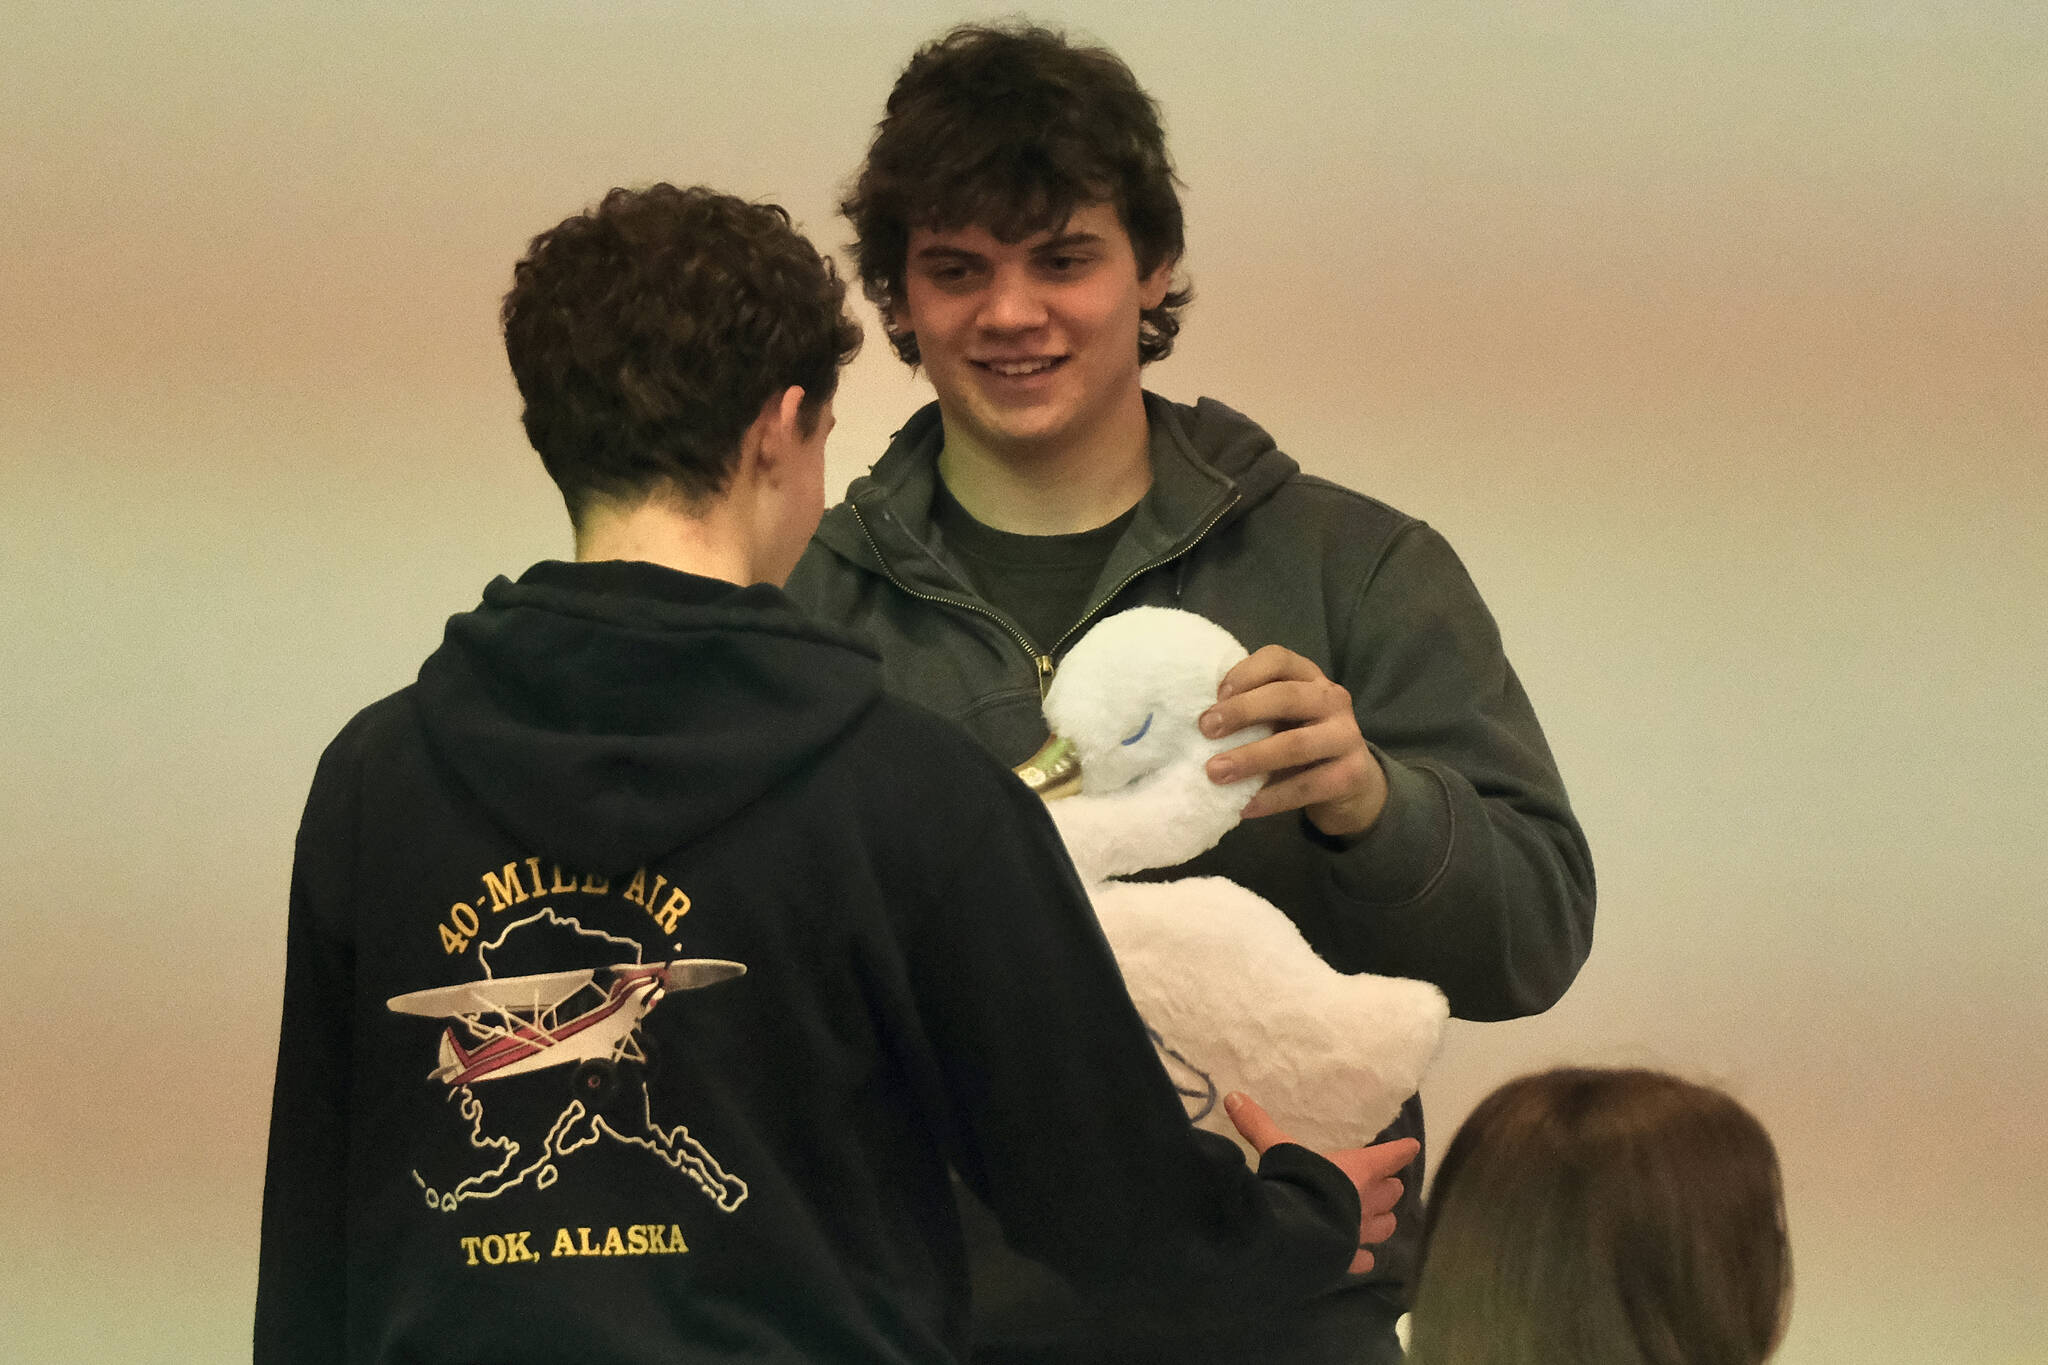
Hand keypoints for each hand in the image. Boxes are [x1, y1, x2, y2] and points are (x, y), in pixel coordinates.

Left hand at [1199, 646, 1387, 836]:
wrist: (1350, 782)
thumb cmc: (1299, 739)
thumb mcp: (1279, 717)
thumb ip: (1251, 709)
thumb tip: (1202, 722)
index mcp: (1309, 677)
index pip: (1278, 659)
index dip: (1245, 673)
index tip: (1215, 696)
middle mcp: (1332, 699)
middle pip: (1286, 696)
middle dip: (1242, 712)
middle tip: (1206, 730)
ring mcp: (1346, 736)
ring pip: (1296, 744)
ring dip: (1251, 758)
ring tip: (1216, 772)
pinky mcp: (1351, 774)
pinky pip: (1307, 786)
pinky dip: (1272, 798)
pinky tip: (1245, 806)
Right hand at [1225, 1091, 1418, 1274]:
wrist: (1295, 1235)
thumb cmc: (1296, 1183)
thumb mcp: (1277, 1149)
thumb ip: (1258, 1125)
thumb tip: (1234, 1096)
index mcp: (1357, 1170)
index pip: (1388, 1157)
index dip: (1399, 1151)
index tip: (1411, 1147)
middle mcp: (1367, 1201)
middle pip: (1391, 1193)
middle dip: (1387, 1187)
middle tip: (1383, 1183)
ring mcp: (1361, 1233)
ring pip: (1385, 1226)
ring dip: (1382, 1220)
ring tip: (1376, 1218)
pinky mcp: (1350, 1259)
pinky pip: (1364, 1259)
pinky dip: (1363, 1258)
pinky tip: (1360, 1259)